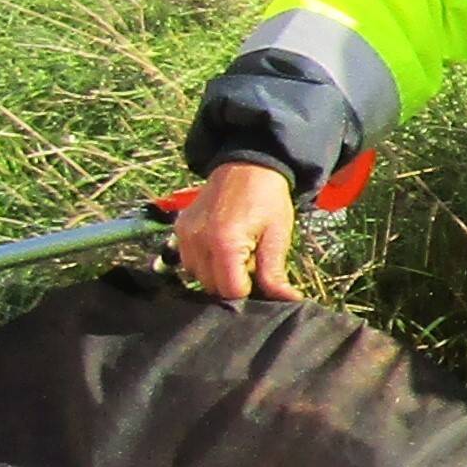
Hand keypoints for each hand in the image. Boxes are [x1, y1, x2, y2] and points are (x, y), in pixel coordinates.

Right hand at [175, 161, 303, 300]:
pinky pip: (189, 261)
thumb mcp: (278, 236)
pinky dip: (205, 262)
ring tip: (238, 253)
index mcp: (225, 244)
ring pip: (199, 277)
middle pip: (213, 287)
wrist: (247, 166)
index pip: (231, 291)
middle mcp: (198, 241)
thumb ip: (275, 273)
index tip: (261, 278)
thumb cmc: (267, 199)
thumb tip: (287, 300)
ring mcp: (185, 235)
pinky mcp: (180, 230)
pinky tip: (222, 247)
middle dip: (234, 283)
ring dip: (219, 274)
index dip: (249, 291)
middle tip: (252, 263)